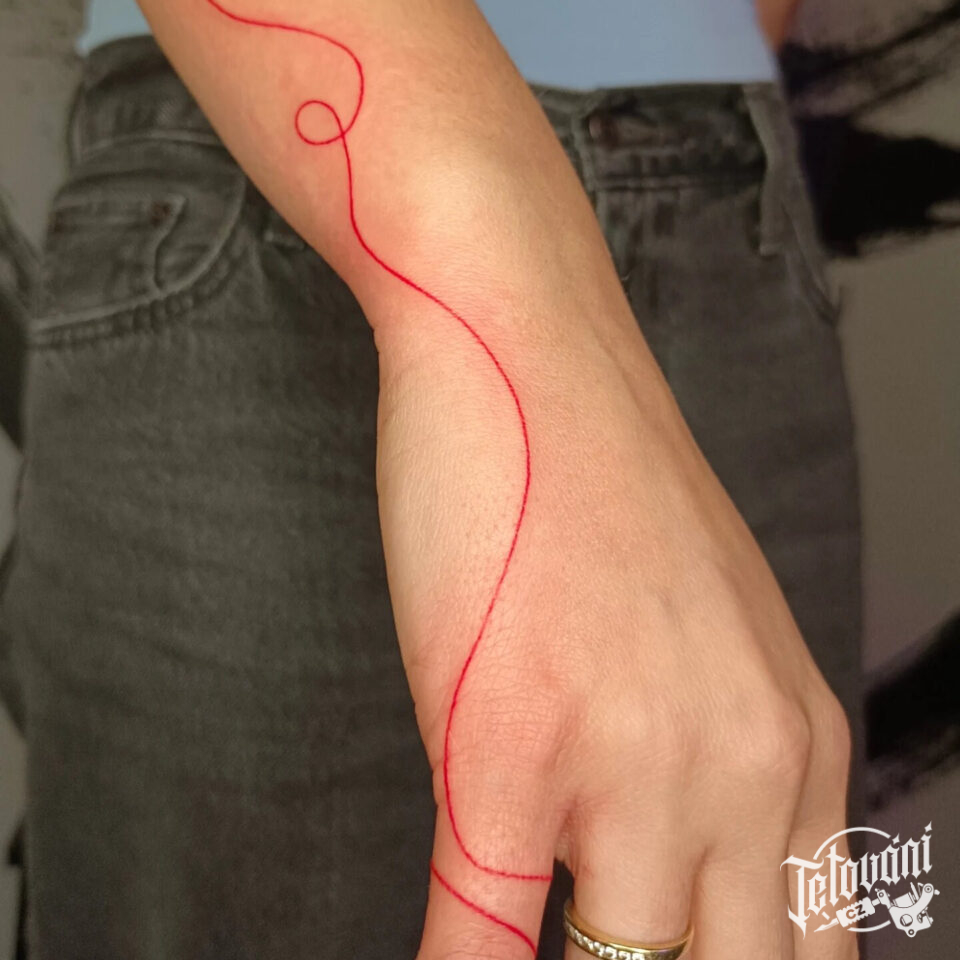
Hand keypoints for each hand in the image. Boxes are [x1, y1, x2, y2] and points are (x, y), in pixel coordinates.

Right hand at [373, 291, 855, 959]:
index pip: (808, 958)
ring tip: (519, 951)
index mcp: (797, 745)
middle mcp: (739, 769)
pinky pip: (480, 939)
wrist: (530, 357)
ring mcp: (625, 765)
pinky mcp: (504, 748)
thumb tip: (668, 865)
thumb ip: (710, 754)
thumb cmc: (602, 478)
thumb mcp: (708, 627)